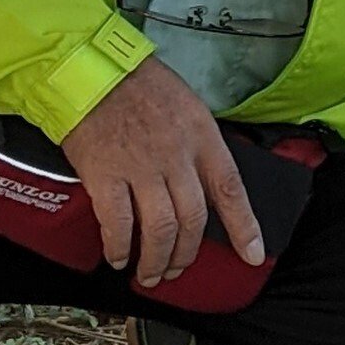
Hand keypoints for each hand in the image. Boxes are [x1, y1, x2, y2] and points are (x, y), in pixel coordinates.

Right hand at [60, 56, 265, 288]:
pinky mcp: (105, 175)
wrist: (92, 70)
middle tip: (178, 269)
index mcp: (203, 138)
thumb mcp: (188, 107)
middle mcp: (177, 157)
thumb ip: (199, 146)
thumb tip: (205, 184)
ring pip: (160, 228)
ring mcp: (141, 168)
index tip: (252, 254)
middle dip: (188, 253)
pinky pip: (117, 223)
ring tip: (151, 274)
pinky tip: (119, 256)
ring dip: (157, 259)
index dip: (245, 226)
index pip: (231, 189)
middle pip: (193, 219)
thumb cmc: (141, 86)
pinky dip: (120, 246)